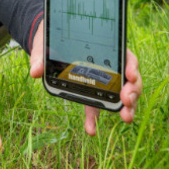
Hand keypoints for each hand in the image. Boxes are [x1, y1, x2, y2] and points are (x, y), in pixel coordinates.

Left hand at [29, 23, 143, 133]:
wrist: (48, 43)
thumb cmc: (53, 37)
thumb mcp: (46, 41)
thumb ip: (41, 55)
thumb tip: (35, 71)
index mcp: (105, 48)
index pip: (125, 56)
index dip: (131, 66)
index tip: (130, 75)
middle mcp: (109, 65)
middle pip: (129, 78)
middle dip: (133, 90)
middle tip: (127, 100)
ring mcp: (102, 81)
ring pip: (121, 94)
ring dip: (127, 107)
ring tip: (126, 117)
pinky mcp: (91, 94)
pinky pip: (97, 107)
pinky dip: (94, 119)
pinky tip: (90, 130)